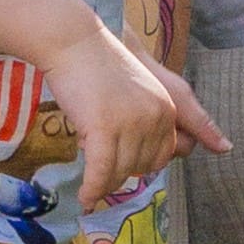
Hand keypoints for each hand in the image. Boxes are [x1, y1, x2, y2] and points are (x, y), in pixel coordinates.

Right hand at [46, 23, 225, 211]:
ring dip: (104, 182)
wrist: (74, 44)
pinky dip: (93, 188)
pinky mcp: (104, 128)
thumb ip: (149, 121)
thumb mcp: (136, 92)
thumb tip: (166, 153)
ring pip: (121, 171)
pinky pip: (101, 171)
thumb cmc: (99, 68)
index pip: (168, 154)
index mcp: (169, 107)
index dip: (144, 163)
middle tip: (99, 164)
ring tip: (90, 184)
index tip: (123, 165)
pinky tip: (85, 199)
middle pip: (145, 166)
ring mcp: (132, 123)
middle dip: (122, 171)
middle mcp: (157, 116)